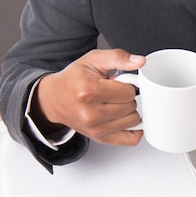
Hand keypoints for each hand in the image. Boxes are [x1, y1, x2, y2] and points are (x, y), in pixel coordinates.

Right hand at [32, 49, 146, 145]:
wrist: (55, 99)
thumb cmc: (74, 79)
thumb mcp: (93, 60)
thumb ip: (118, 57)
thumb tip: (140, 61)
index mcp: (88, 92)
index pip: (128, 92)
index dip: (126, 85)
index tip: (115, 83)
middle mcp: (91, 114)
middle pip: (132, 106)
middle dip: (126, 98)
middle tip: (112, 94)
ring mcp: (96, 130)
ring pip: (134, 121)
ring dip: (128, 111)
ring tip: (113, 104)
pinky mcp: (101, 139)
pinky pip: (132, 139)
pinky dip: (134, 128)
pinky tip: (123, 118)